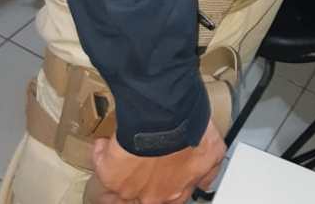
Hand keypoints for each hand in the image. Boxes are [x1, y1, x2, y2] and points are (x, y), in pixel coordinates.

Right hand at [91, 119, 224, 203]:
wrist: (169, 120)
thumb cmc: (192, 134)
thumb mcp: (213, 153)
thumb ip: (209, 171)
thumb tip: (205, 181)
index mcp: (176, 192)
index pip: (166, 201)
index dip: (161, 188)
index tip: (157, 178)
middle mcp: (152, 196)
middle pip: (137, 199)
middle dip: (135, 184)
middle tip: (134, 166)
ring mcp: (129, 188)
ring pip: (115, 192)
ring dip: (116, 175)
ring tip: (116, 160)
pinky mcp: (109, 173)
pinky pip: (101, 164)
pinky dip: (102, 152)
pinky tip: (105, 143)